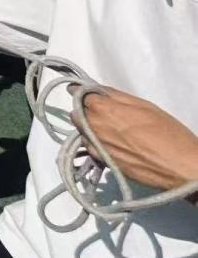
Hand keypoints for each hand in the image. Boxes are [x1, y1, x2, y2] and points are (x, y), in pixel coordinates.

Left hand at [75, 86, 197, 193]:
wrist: (180, 168)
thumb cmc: (168, 133)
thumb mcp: (144, 106)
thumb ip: (116, 96)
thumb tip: (97, 90)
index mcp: (103, 109)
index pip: (79, 95)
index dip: (82, 92)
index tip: (85, 92)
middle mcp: (93, 127)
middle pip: (78, 113)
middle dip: (85, 110)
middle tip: (104, 112)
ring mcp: (96, 147)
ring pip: (82, 131)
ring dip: (89, 127)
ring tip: (111, 130)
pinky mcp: (102, 162)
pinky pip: (91, 148)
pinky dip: (96, 143)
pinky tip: (113, 144)